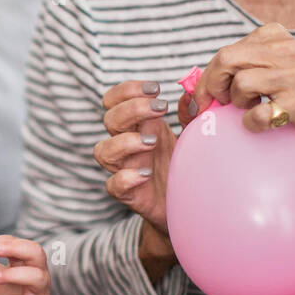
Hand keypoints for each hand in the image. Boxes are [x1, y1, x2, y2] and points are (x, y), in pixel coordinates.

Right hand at [97, 80, 177, 236]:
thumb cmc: (186, 165)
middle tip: (161, 109)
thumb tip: (190, 95)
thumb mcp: (192, 136)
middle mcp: (129, 145)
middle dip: (132, 108)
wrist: (191, 206)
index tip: (154, 89)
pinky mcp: (130, 194)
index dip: (127, 90)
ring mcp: (126, 169)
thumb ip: (190, 116)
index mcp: (140, 126)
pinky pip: (113, 185)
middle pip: (109, 119)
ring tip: (153, 142)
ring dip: (125, 142)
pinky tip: (145, 175)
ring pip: (103, 151)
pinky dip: (125, 178)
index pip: (115, 100)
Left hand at [187, 23, 294, 141]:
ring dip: (236, 102)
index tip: (200, 98)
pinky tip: (262, 124)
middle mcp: (285, 51)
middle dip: (211, 85)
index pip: (226, 51)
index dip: (206, 77)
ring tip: (249, 109)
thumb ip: (252, 64)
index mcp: (276, 39)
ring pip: (240, 82)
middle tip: (215, 103)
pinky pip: (258, 113)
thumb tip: (207, 84)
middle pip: (226, 59)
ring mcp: (293, 75)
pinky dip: (252, 123)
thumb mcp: (284, 64)